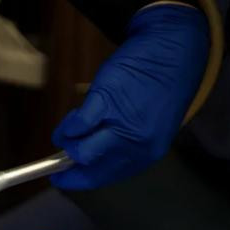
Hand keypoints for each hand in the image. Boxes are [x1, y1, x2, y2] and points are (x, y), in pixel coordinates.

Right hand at [51, 3, 208, 189]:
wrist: (175, 50)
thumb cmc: (162, 87)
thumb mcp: (151, 127)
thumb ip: (125, 144)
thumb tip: (89, 155)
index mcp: (146, 154)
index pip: (105, 177)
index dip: (79, 180)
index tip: (61, 180)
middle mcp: (135, 145)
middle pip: (90, 166)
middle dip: (67, 167)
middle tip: (54, 163)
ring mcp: (121, 125)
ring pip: (80, 150)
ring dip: (67, 142)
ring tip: (67, 132)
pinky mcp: (106, 102)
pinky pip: (78, 125)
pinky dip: (68, 124)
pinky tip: (72, 118)